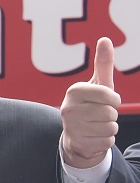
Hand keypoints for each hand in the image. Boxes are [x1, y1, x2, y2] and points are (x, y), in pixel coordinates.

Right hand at [61, 37, 119, 168]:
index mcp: (74, 91)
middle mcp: (68, 108)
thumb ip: (103, 63)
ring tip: (96, 125)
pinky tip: (94, 136)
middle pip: (110, 113)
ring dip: (109, 128)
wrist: (75, 135)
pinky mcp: (77, 143)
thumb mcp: (98, 85)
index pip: (109, 96)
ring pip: (110, 128)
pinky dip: (105, 140)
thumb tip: (105, 39)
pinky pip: (107, 141)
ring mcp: (71, 127)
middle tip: (99, 115)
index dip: (113, 100)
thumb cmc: (90, 105)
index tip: (106, 101)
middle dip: (111, 115)